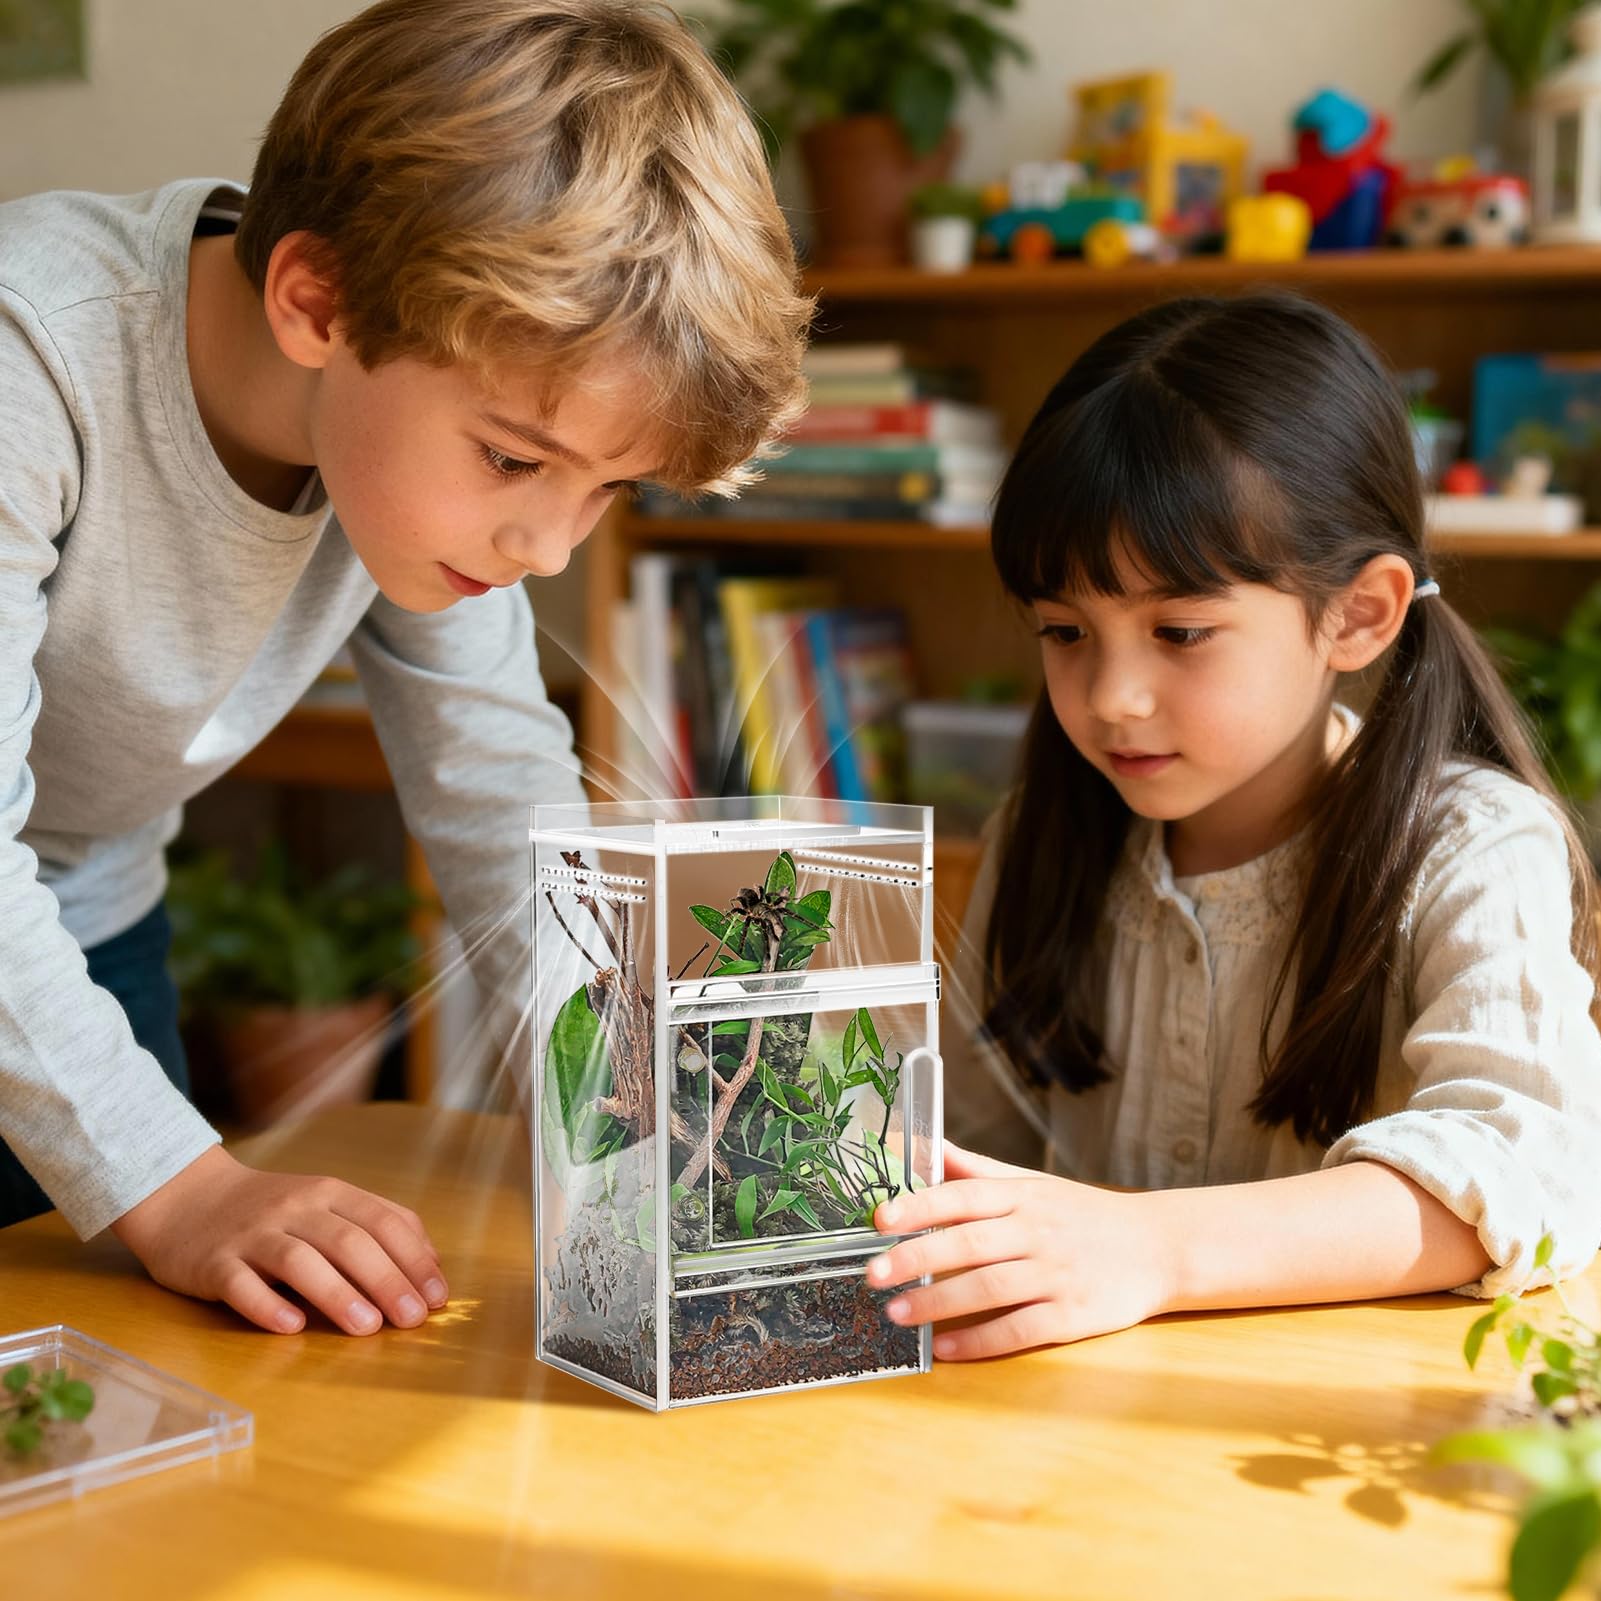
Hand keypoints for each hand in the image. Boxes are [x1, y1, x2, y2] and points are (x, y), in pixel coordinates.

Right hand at [109, 1146, 448, 1334]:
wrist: (187, 1199)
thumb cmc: (271, 1211)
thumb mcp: (326, 1204)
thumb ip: (376, 1224)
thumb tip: (432, 1264)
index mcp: (329, 1193)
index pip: (383, 1221)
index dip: (414, 1259)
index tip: (438, 1297)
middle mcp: (294, 1209)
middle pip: (348, 1241)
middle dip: (387, 1281)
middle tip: (413, 1319)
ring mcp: (252, 1235)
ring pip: (300, 1261)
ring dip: (339, 1294)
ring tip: (368, 1328)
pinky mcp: (213, 1263)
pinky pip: (241, 1285)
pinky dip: (268, 1306)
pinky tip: (292, 1327)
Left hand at [865, 1141, 1174, 1359]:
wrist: (1159, 1247)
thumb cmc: (1084, 1215)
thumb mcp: (1035, 1184)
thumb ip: (978, 1171)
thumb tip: (924, 1146)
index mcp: (1024, 1196)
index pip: (963, 1195)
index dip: (920, 1206)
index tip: (880, 1219)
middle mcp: (1037, 1231)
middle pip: (969, 1243)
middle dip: (917, 1258)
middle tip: (873, 1275)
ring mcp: (1057, 1274)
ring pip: (989, 1288)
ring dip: (939, 1303)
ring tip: (897, 1314)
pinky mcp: (1074, 1315)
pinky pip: (1020, 1330)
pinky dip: (980, 1341)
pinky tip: (947, 1348)